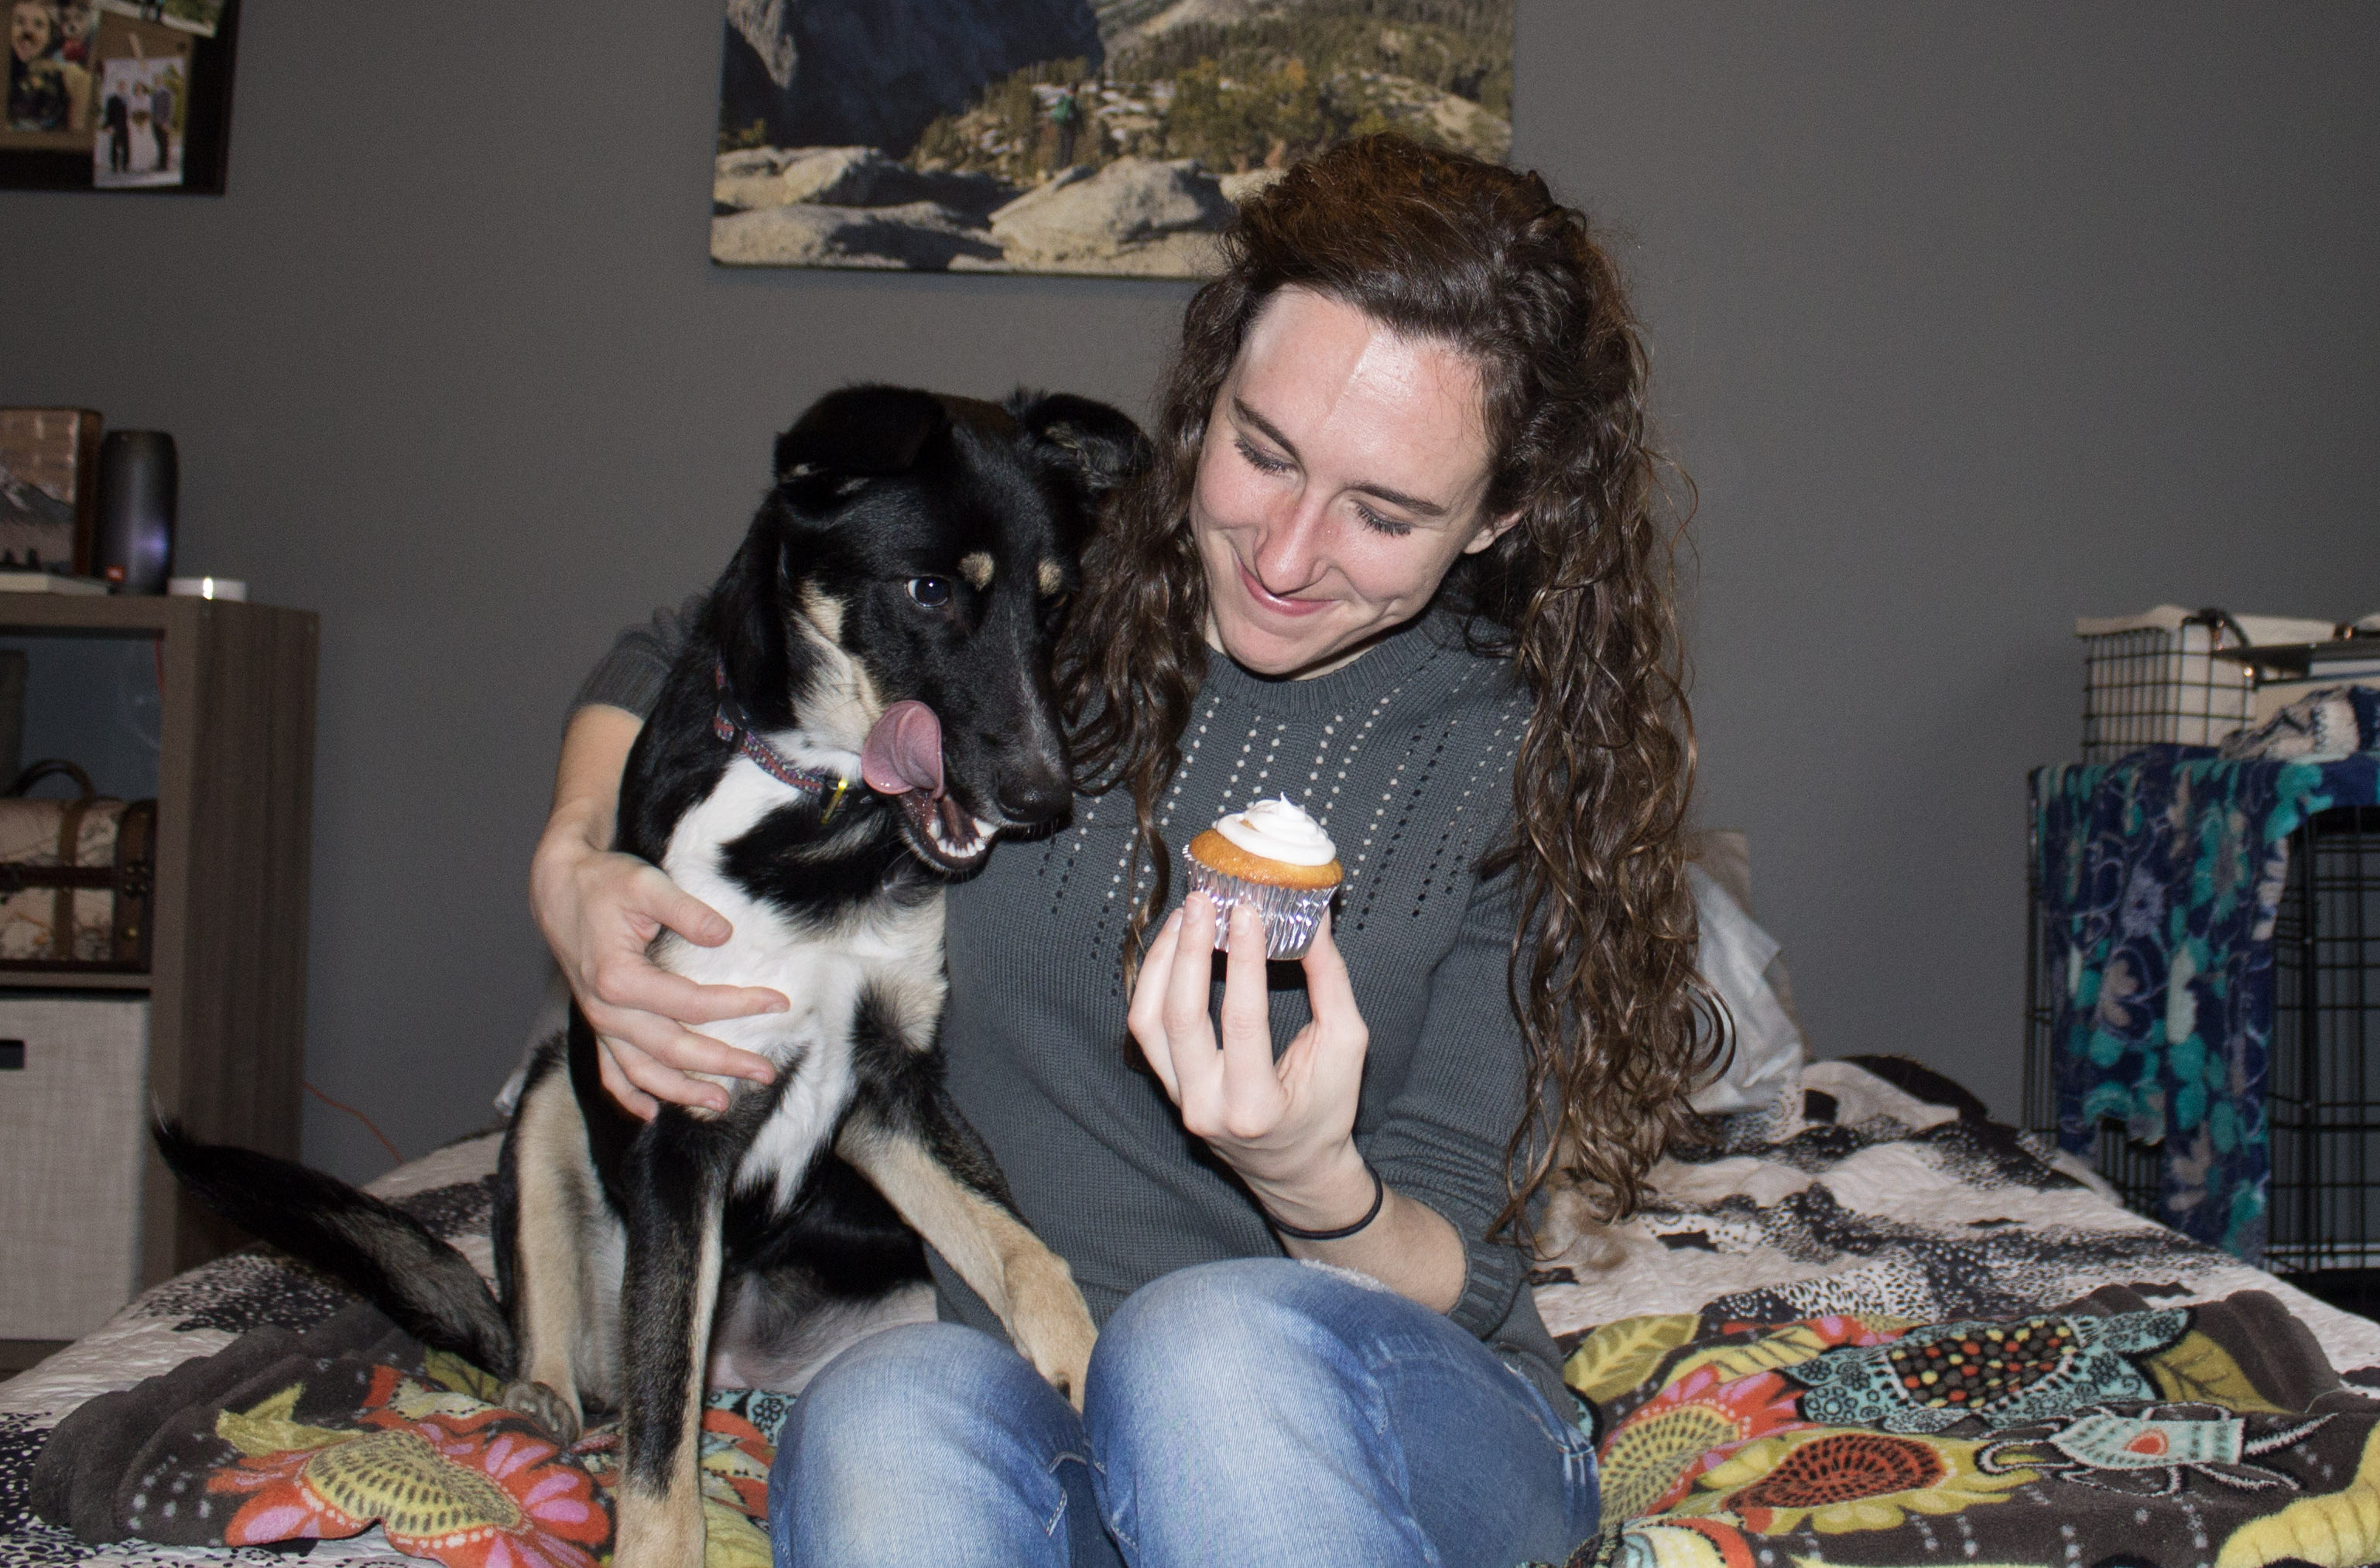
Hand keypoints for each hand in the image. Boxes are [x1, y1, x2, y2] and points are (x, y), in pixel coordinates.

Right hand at [529, 828, 784, 1119]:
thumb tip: (725, 936)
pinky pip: (609, 1070)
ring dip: (681, 1092)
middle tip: (765, 1073)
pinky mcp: (595, 1022)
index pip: (692, 1004)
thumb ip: (687, 911)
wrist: (557, 886)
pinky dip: (629, 1095)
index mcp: (620, 979)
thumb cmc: (603, 883)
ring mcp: (599, 1021)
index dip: (739, 1006)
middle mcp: (606, 1010)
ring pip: (642, 1071)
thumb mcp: (646, 885)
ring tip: (721, 1103)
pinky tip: (651, 1113)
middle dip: (722, 1064)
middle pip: (673, 1049)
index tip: (779, 1003)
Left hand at [1125, 892, 1374, 1229]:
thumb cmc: (1327, 1109)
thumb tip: (1312, 917)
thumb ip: (1330, 981)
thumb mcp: (1346, 1046)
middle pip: (1180, 1018)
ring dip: (1161, 962)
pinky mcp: (1168, 1085)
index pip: (1242, 1021)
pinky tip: (1173, 946)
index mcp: (1256, 1106)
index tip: (1246, 911)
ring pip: (1148, 1021)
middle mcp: (1206, 1107)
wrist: (1294, 1168)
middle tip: (1203, 901)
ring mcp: (1179, 1099)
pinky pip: (1146, 1028)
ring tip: (1184, 917)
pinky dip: (1154, 981)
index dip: (1244, 960)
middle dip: (1188, 952)